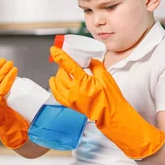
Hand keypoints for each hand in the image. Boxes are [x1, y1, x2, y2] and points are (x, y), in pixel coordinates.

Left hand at [49, 46, 164, 158]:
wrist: (111, 115)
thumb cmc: (111, 97)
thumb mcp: (106, 77)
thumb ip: (95, 65)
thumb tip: (88, 60)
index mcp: (83, 82)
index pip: (68, 65)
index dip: (59, 56)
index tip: (53, 49)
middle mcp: (74, 91)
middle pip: (61, 74)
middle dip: (62, 66)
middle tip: (68, 62)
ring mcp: (71, 99)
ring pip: (57, 84)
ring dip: (58, 75)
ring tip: (63, 71)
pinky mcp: (71, 105)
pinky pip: (57, 95)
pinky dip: (54, 87)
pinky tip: (53, 81)